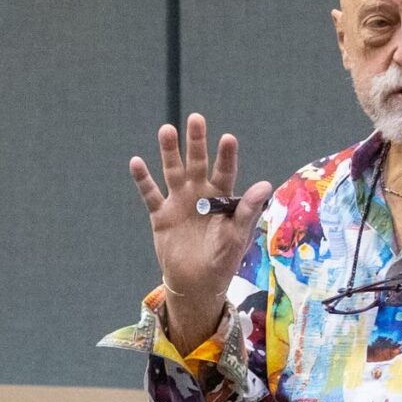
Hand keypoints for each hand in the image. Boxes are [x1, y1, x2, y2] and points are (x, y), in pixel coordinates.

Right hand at [130, 113, 271, 346]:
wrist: (197, 282)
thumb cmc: (223, 260)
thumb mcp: (238, 236)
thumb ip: (248, 210)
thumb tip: (265, 185)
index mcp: (222, 197)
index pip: (225, 171)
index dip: (226, 155)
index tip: (227, 138)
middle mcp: (200, 193)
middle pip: (197, 162)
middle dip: (196, 142)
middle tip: (196, 119)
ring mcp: (179, 202)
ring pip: (173, 171)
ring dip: (169, 151)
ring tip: (167, 129)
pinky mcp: (161, 215)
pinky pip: (150, 194)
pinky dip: (143, 179)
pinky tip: (136, 162)